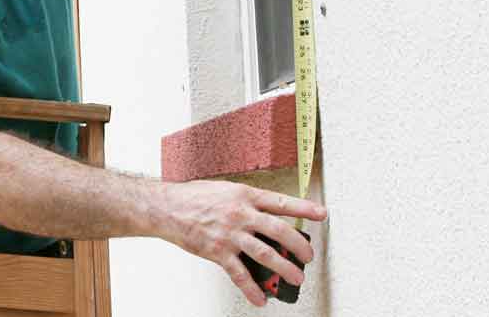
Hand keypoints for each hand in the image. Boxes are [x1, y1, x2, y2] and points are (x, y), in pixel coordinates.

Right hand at [160, 179, 326, 306]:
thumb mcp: (225, 190)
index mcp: (245, 195)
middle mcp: (241, 214)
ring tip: (296, 277)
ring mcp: (230, 234)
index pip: (281, 202)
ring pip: (265, 253)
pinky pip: (239, 274)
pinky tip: (260, 298)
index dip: (304, 209)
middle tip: (308, 256)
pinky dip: (252, 289)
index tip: (321, 214)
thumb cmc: (194, 197)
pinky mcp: (218, 251)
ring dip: (284, 268)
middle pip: (280, 230)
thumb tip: (266, 214)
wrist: (166, 208)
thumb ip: (246, 201)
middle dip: (299, 246)